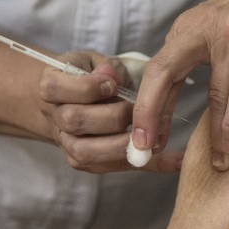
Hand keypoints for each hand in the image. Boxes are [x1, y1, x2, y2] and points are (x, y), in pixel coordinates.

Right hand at [38, 51, 182, 173]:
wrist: (70, 101)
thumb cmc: (88, 75)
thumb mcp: (94, 61)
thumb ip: (105, 68)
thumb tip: (113, 77)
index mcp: (51, 88)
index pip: (56, 89)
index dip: (87, 87)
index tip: (112, 83)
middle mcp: (55, 119)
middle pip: (74, 121)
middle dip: (111, 115)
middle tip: (135, 108)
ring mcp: (68, 144)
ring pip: (86, 153)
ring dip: (122, 145)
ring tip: (151, 134)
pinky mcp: (88, 162)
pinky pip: (118, 167)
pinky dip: (150, 164)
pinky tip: (177, 160)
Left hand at [131, 0, 228, 171]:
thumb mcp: (224, 23)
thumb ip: (204, 54)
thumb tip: (186, 97)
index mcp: (191, 27)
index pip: (156, 71)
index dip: (146, 109)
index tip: (141, 141)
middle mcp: (205, 28)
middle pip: (164, 76)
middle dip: (151, 118)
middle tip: (145, 152)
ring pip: (214, 93)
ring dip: (214, 135)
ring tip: (216, 163)